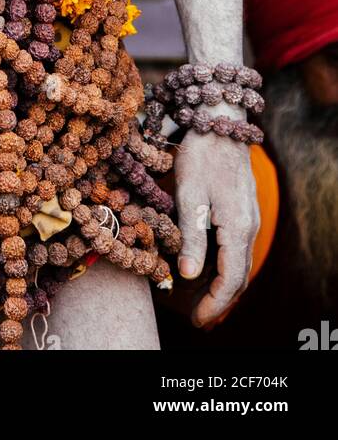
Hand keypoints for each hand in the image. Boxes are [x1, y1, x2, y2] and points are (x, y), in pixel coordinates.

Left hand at [173, 127, 259, 327]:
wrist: (220, 121)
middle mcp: (250, 227)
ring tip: (202, 300)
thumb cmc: (201, 155)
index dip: (214, 303)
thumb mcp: (189, 195)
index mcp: (238, 228)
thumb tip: (189, 275)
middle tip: (199, 318)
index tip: (196, 319)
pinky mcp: (244, 209)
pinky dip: (227, 266)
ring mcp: (250, 218)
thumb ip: (191, 236)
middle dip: (220, 301)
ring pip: (241, 263)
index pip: (230, 280)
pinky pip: (239, 248)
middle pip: (239, 277)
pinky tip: (210, 267)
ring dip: (224, 285)